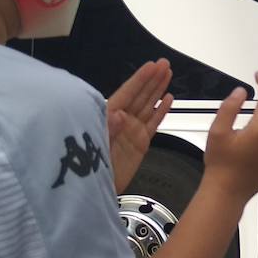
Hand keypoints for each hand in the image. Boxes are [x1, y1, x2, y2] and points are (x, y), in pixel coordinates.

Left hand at [107, 59, 173, 193]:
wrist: (96, 192)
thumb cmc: (89, 168)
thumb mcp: (96, 148)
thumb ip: (108, 130)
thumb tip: (120, 115)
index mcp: (108, 117)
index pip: (127, 93)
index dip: (140, 79)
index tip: (152, 66)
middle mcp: (122, 121)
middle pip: (140, 95)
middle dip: (152, 79)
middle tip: (164, 64)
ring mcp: (132, 131)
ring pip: (148, 105)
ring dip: (158, 89)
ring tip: (168, 74)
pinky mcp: (141, 142)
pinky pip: (154, 123)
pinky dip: (161, 110)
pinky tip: (168, 99)